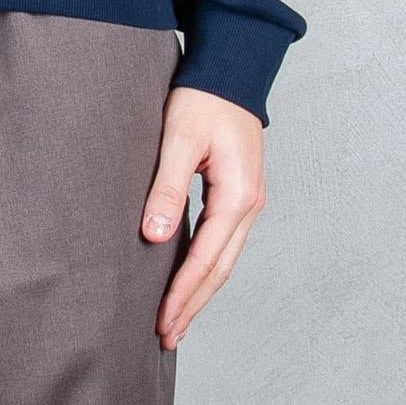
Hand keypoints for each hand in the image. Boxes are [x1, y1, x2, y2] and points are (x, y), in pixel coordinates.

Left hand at [140, 85, 266, 350]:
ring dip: (201, 290)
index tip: (163, 322)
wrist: (231, 68)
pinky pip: (224, 241)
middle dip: (194, 304)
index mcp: (237, 195)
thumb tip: (156, 236)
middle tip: (167, 336)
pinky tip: (190, 277)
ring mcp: (249, 200)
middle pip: (221, 268)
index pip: (207, 258)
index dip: (184, 293)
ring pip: (225, 258)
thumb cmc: (203, 97)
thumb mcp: (179, 138)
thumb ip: (168, 186)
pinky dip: (207, 265)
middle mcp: (249, 204)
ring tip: (176, 319)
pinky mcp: (240, 192)